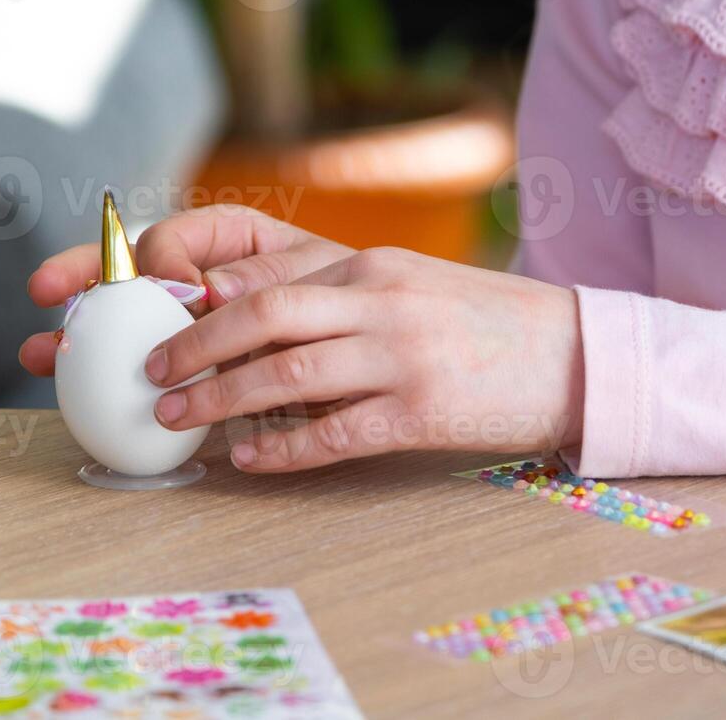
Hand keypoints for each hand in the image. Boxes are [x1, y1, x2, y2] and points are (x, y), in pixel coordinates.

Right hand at [19, 205, 352, 374]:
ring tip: (37, 349)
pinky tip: (50, 373)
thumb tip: (211, 287)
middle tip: (45, 289)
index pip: (180, 236)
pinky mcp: (176, 353)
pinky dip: (89, 362)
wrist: (367, 344)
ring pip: (115, 309)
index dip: (167, 262)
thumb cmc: (347, 297)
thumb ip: (270, 275)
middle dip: (83, 271)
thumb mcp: (320, 279)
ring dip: (72, 326)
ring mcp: (179, 312)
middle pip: (126, 262)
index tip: (180, 294)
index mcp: (228, 236)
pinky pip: (126, 353)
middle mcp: (194, 268)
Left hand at [145, 247, 584, 472]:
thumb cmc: (480, 322)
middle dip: (195, 346)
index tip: (160, 327)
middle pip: (264, 317)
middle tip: (151, 372)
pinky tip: (250, 460)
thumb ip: (336, 292)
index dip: (203, 306)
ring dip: (223, 398)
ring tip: (179, 417)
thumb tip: (245, 313)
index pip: (268, 279)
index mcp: (372, 264)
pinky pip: (336, 434)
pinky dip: (285, 450)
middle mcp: (381, 301)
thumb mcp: (407, 284)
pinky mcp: (422, 413)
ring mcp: (402, 357)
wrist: (574, 355)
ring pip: (289, 375)